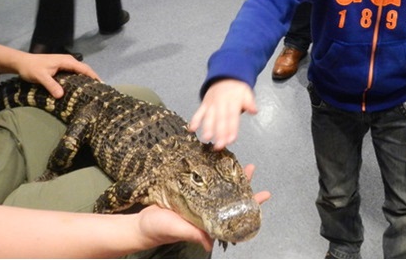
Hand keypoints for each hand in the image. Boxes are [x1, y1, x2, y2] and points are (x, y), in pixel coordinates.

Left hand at [14, 52, 99, 98]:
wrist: (22, 62)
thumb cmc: (32, 68)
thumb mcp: (41, 77)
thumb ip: (51, 85)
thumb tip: (61, 96)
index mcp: (66, 61)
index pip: (84, 68)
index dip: (93, 75)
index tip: (101, 84)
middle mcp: (68, 60)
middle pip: (84, 69)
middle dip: (93, 77)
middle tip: (100, 89)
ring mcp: (65, 63)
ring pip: (80, 70)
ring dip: (87, 77)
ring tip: (93, 88)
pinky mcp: (62, 67)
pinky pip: (75, 72)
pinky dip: (80, 78)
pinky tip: (80, 85)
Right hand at [136, 163, 269, 249]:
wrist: (142, 224)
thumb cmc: (160, 229)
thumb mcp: (179, 230)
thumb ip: (194, 234)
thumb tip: (210, 243)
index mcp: (209, 221)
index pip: (235, 212)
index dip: (250, 204)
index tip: (264, 194)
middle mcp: (207, 211)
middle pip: (230, 196)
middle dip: (243, 183)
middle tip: (252, 168)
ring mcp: (198, 201)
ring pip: (219, 187)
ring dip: (230, 175)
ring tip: (239, 163)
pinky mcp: (188, 193)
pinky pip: (204, 182)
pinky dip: (212, 173)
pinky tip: (217, 163)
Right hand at [188, 79, 256, 149]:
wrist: (225, 76)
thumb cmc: (237, 89)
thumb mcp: (246, 92)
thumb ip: (250, 102)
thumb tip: (254, 110)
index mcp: (233, 101)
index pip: (232, 117)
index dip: (231, 129)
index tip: (231, 140)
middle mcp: (221, 103)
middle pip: (221, 120)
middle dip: (219, 133)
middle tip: (219, 145)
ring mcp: (212, 104)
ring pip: (209, 117)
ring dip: (207, 128)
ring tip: (206, 138)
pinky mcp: (205, 104)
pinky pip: (199, 112)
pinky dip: (195, 120)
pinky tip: (192, 129)